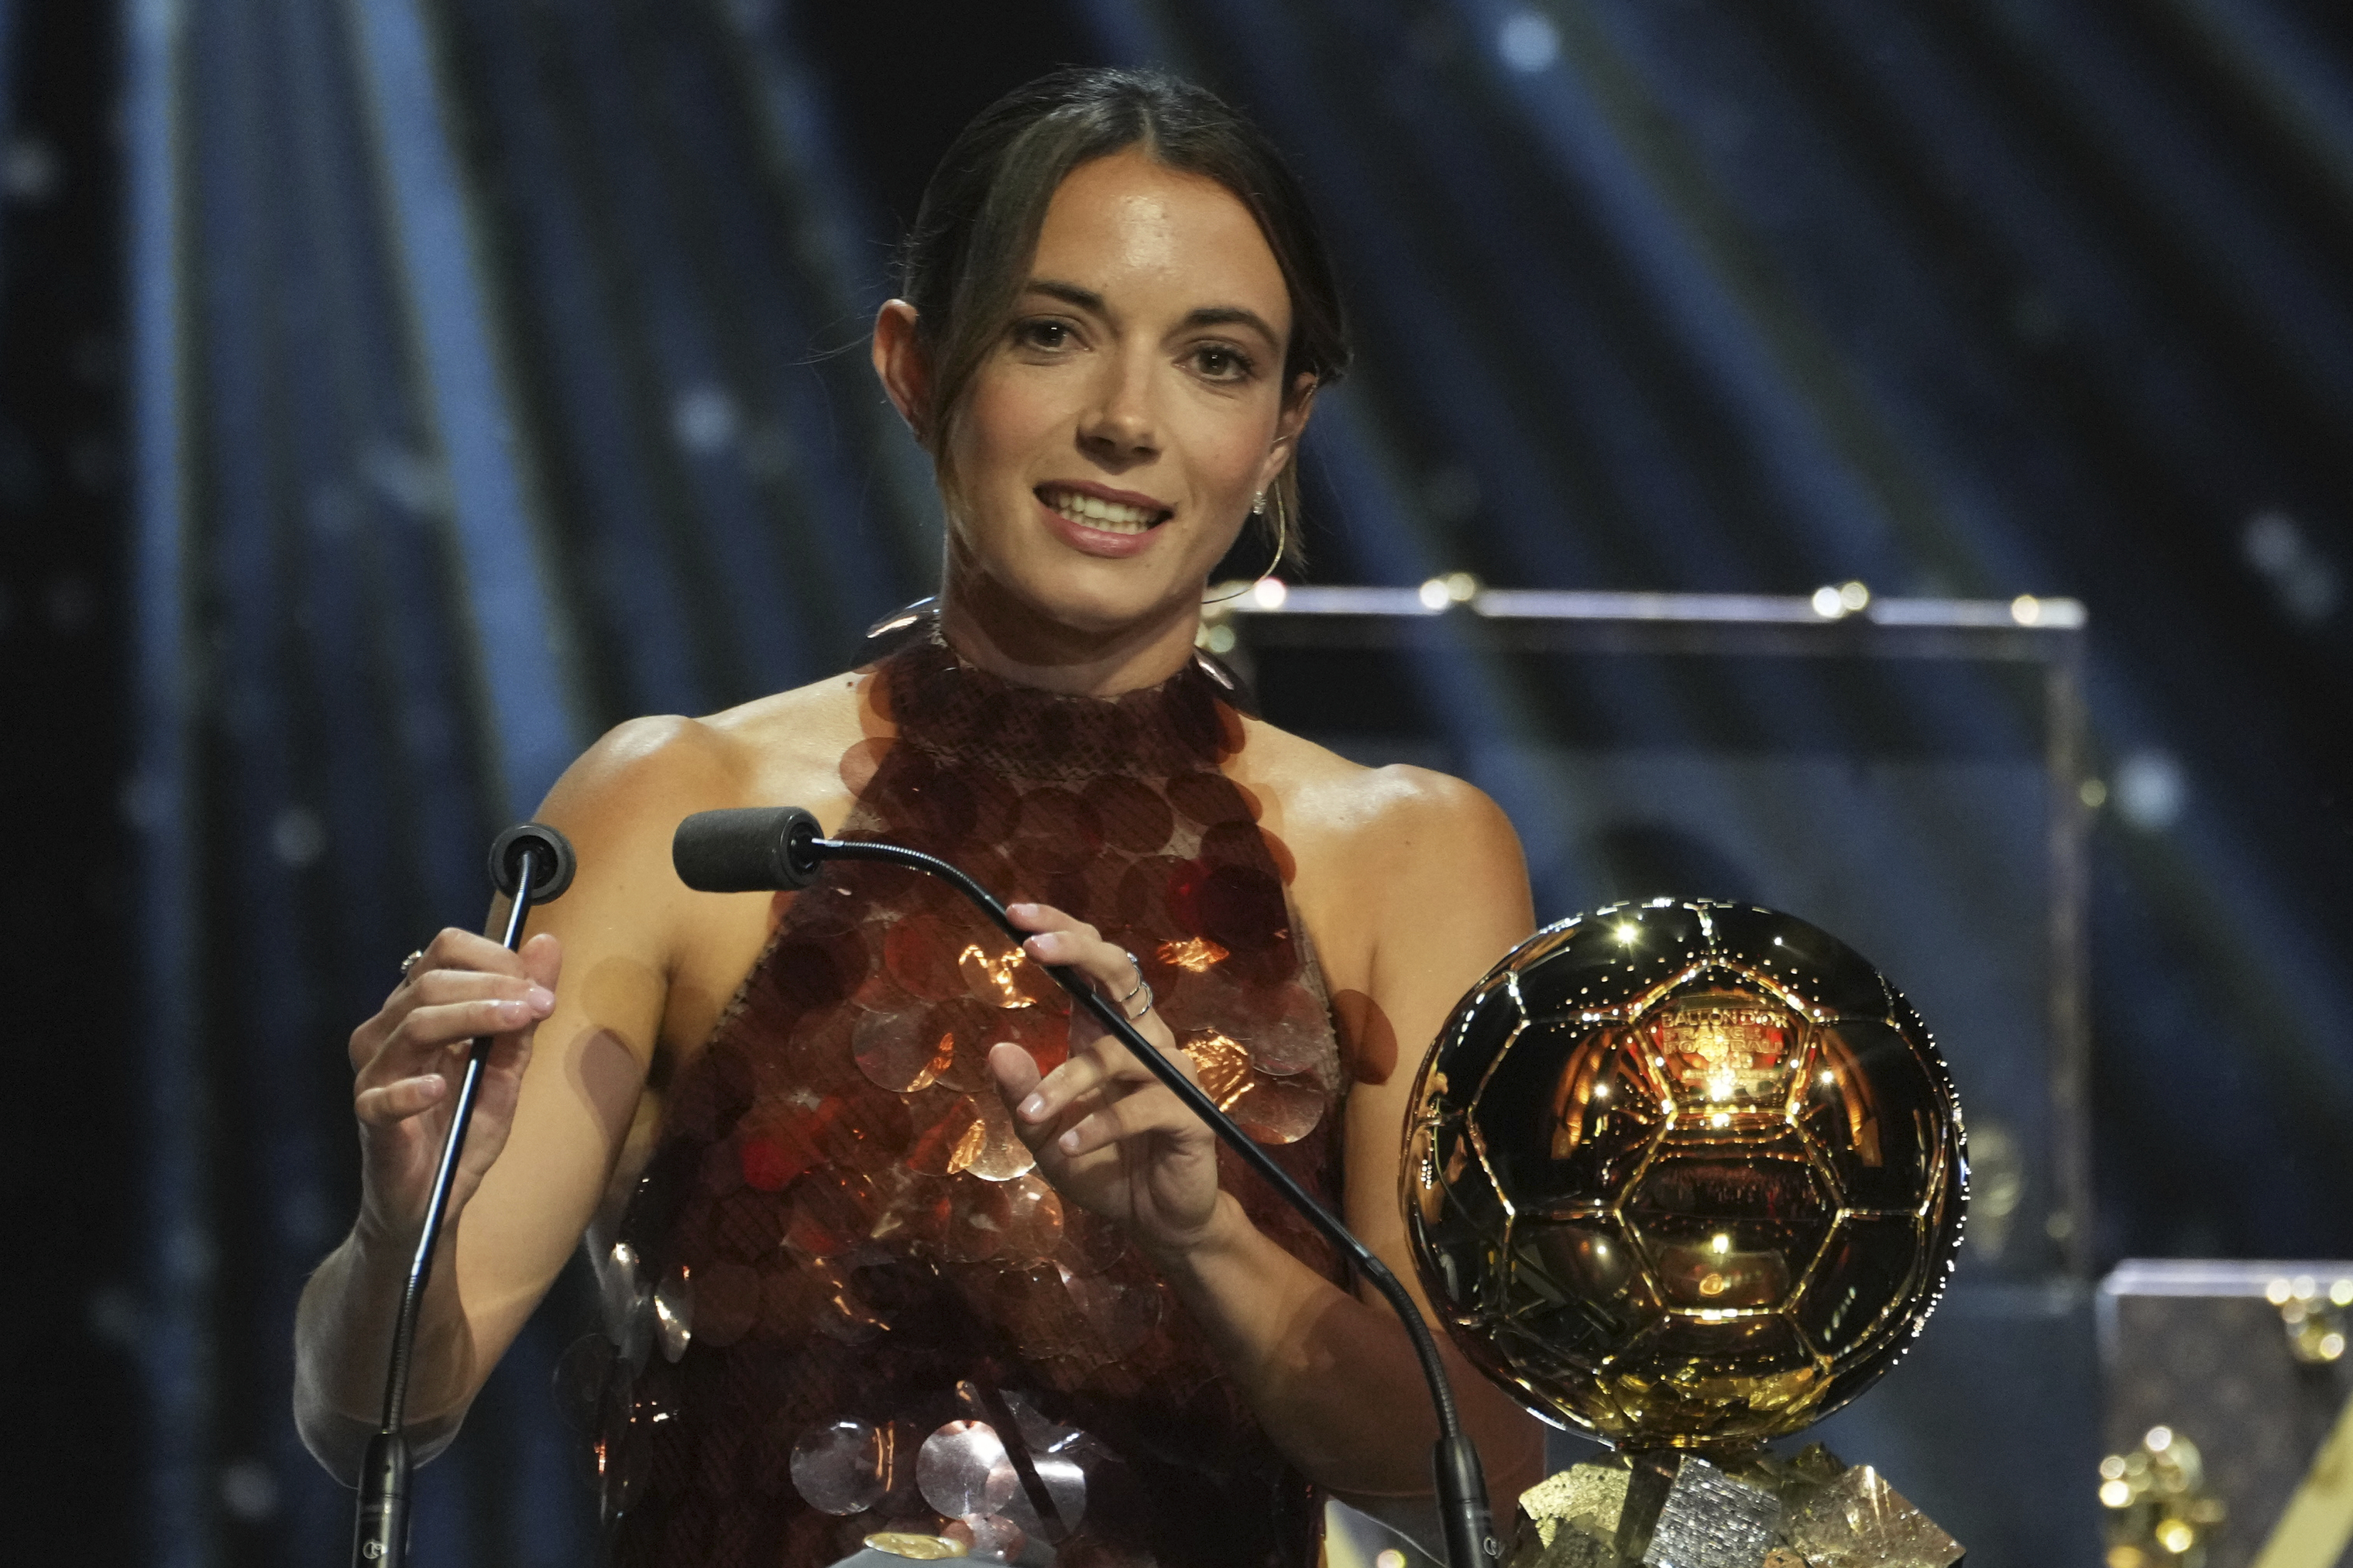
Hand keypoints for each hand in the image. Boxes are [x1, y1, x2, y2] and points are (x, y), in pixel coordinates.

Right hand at [346, 927, 560, 1247]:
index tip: (539, 983)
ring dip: (473, 1017)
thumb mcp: (507, 1067)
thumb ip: (524, 1012)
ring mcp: (374, 1075)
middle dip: (494, 986)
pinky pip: (381, 1096)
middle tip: (542, 1003)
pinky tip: (438, 1087)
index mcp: (419, 1010)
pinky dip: (411, 1089)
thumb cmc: (464, 1125)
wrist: (434, 1196)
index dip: (494, 957)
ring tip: (519, 1023)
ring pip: (414, 1025)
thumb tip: (548, 943)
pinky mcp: (369, 1119)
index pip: (445, 952)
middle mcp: (389, 1033)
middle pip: (431, 983)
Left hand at [988, 904, 1225, 1260]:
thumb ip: (1020, 1094)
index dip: (1061, 932)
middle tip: (1032, 949)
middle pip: (1120, 972)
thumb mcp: (1043, 1133)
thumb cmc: (1101, 1166)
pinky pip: (1143, 1107)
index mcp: (1108, 1030)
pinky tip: (1071, 1146)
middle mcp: (1143, 1039)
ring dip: (1067, 1083)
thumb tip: (996, 1049)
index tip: (1016, 914)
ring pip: (1117, 1054)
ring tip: (1031, 1114)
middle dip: (1077, 951)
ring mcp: (1171, 1073)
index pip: (1092, 964)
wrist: (1155, 1220)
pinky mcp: (1190, 1113)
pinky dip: (1100, 1127)